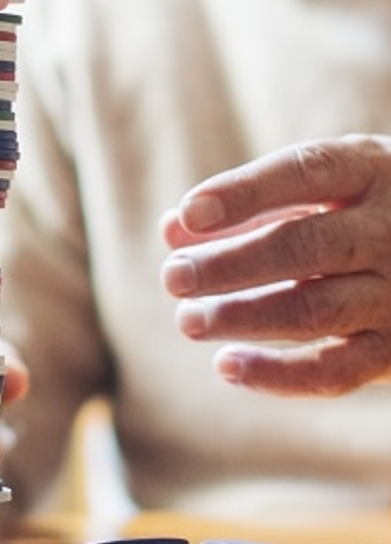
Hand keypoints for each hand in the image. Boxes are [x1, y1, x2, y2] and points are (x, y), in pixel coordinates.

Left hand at [160, 135, 390, 396]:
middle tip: (173, 278)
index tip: (190, 213)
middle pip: (306, 246)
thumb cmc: (362, 211)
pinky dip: (279, 373)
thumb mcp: (321, 189)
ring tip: (189, 320)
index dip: (244, 193)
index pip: (304, 172)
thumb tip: (172, 230)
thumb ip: (250, 206)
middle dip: (232, 264)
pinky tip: (227, 365)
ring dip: (245, 317)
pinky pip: (337, 370)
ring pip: (316, 309)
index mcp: (370, 169)